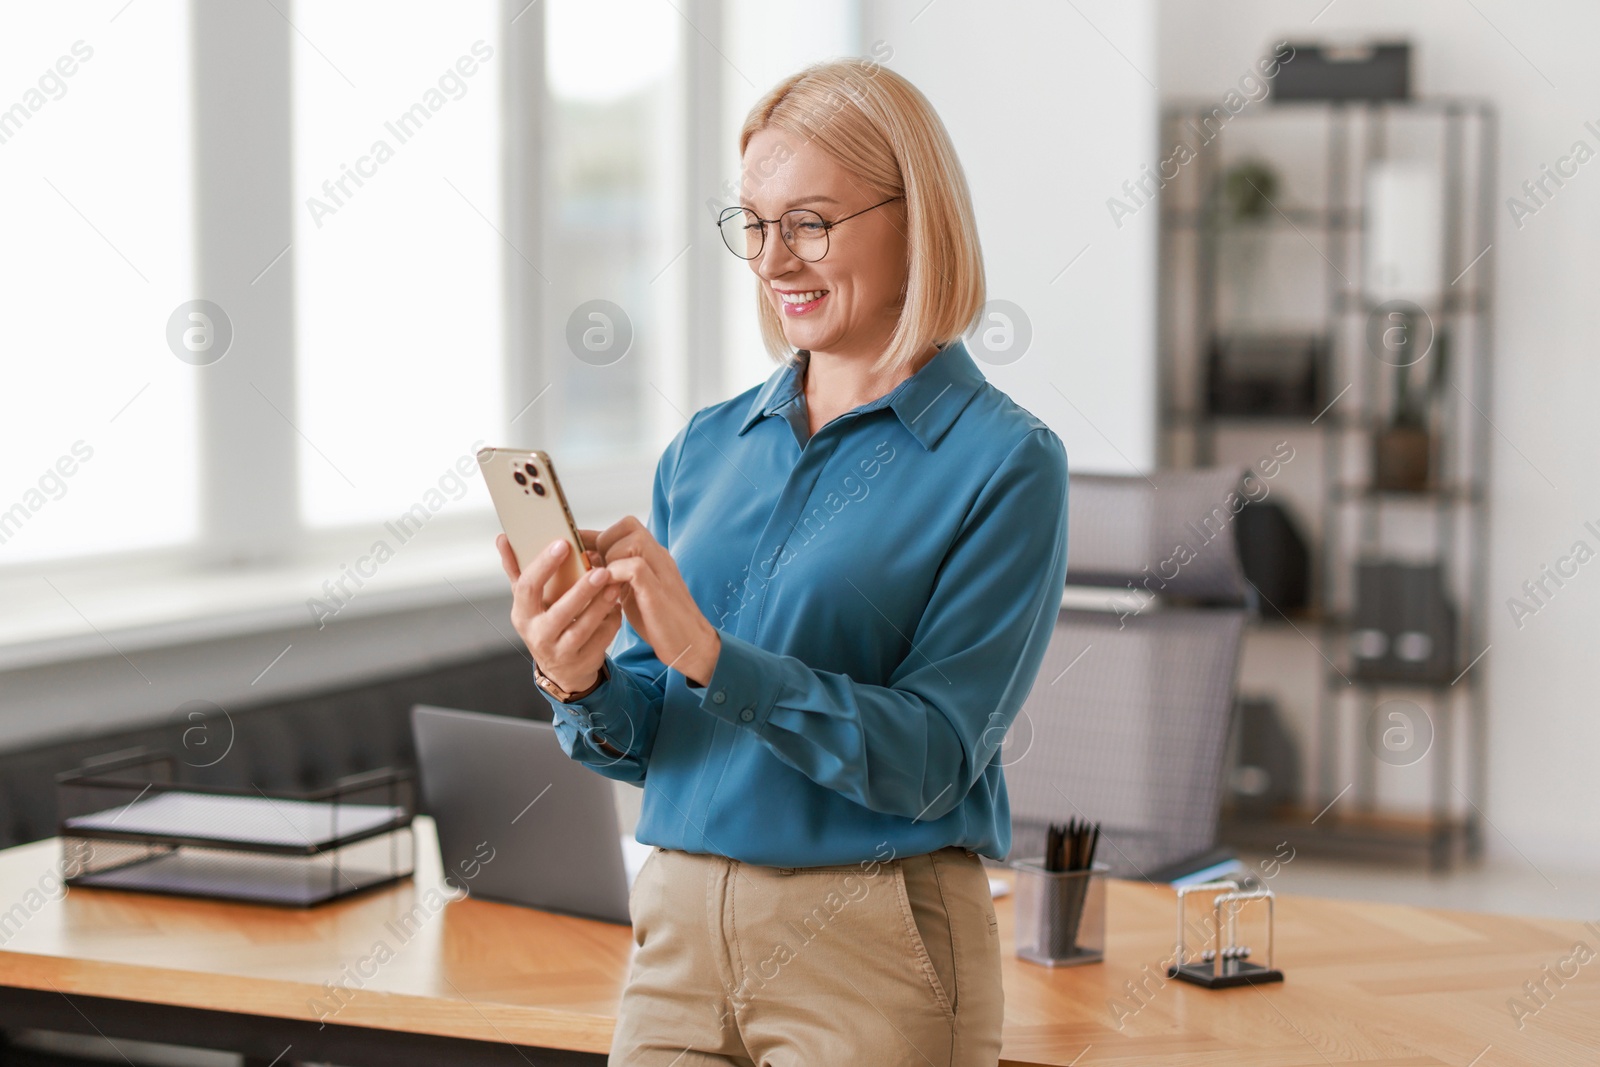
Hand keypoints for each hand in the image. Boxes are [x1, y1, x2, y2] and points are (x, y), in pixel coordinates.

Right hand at [496, 532, 622, 693]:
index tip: (563, 544)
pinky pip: (601, 639)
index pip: (528, 587)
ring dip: (601, 605)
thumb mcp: (528, 600)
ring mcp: (560, 651)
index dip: (544, 565)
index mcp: (522, 614)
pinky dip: (611, 621)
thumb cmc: (544, 622)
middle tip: (601, 570)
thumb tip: (502, 537)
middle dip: (582, 591)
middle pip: (560, 611)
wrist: (561, 668)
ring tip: (615, 584)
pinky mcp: (583, 660)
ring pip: (583, 628)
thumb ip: (516, 569)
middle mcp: (538, 635)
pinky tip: (618, 604)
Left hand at [596, 516, 720, 686]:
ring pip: (632, 540)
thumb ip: (618, 574)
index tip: (576, 547)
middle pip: (628, 525)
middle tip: (594, 570)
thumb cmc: (660, 620)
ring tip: (601, 582)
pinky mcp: (659, 589)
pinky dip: (616, 574)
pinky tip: (609, 591)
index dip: (597, 534)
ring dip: (610, 559)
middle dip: (603, 544)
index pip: (625, 527)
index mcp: (653, 556)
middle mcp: (659, 557)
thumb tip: (589, 562)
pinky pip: (635, 566)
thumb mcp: (633, 591)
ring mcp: (661, 570)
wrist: (691, 643)